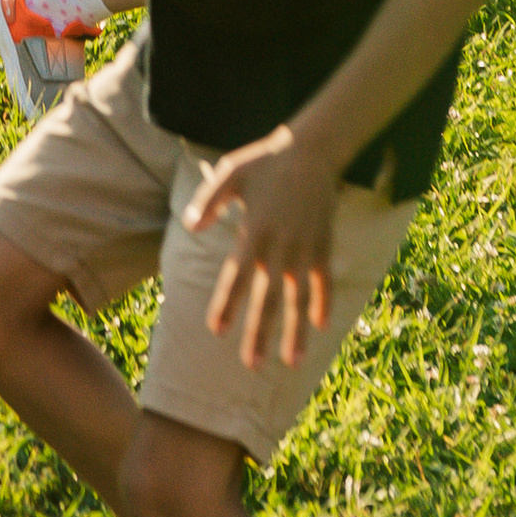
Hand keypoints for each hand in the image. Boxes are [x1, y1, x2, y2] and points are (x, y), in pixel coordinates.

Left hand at [184, 124, 337, 368]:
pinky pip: (325, 281)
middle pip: (268, 298)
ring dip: (295, 331)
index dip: (226, 304)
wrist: (312, 152)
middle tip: (251, 364)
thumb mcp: (230, 173)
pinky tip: (319, 325)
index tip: (216, 331)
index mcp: (254, 232)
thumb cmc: (264, 162)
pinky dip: (323, 302)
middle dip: (259, 333)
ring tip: (290, 361)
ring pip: (299, 298)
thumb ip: (209, 201)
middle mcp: (280, 247)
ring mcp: (305, 250)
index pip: (236, 277)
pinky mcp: (324, 246)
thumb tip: (190, 227)